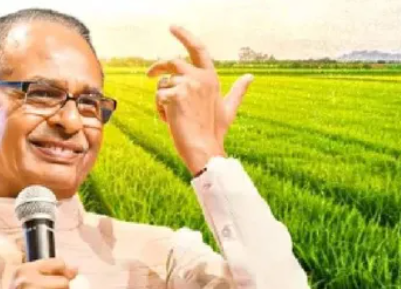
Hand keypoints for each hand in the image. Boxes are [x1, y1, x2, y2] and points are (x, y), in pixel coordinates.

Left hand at [147, 25, 253, 174]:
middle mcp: (201, 78)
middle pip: (171, 61)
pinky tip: (171, 121)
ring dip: (162, 100)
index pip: (198, 49)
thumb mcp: (228, 108)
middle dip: (158, 67)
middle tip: (149, 74)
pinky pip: (158, 97)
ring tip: (173, 116)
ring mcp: (188, 85)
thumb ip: (238, 91)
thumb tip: (251, 77)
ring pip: (162, 84)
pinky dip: (160, 110)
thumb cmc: (214, 132)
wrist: (204, 150)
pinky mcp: (176, 96)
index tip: (172, 27)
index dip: (185, 35)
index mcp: (211, 78)